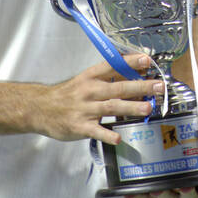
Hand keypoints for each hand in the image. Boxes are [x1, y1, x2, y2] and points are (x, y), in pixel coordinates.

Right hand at [33, 55, 163, 145]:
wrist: (39, 108)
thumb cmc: (67, 94)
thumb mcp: (85, 81)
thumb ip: (108, 78)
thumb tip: (135, 73)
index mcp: (90, 77)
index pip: (113, 66)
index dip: (130, 62)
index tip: (147, 60)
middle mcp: (89, 90)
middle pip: (117, 87)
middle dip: (140, 86)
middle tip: (158, 86)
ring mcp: (84, 109)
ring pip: (111, 106)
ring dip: (131, 107)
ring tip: (147, 108)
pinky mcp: (80, 126)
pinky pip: (96, 131)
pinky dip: (107, 134)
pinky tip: (119, 137)